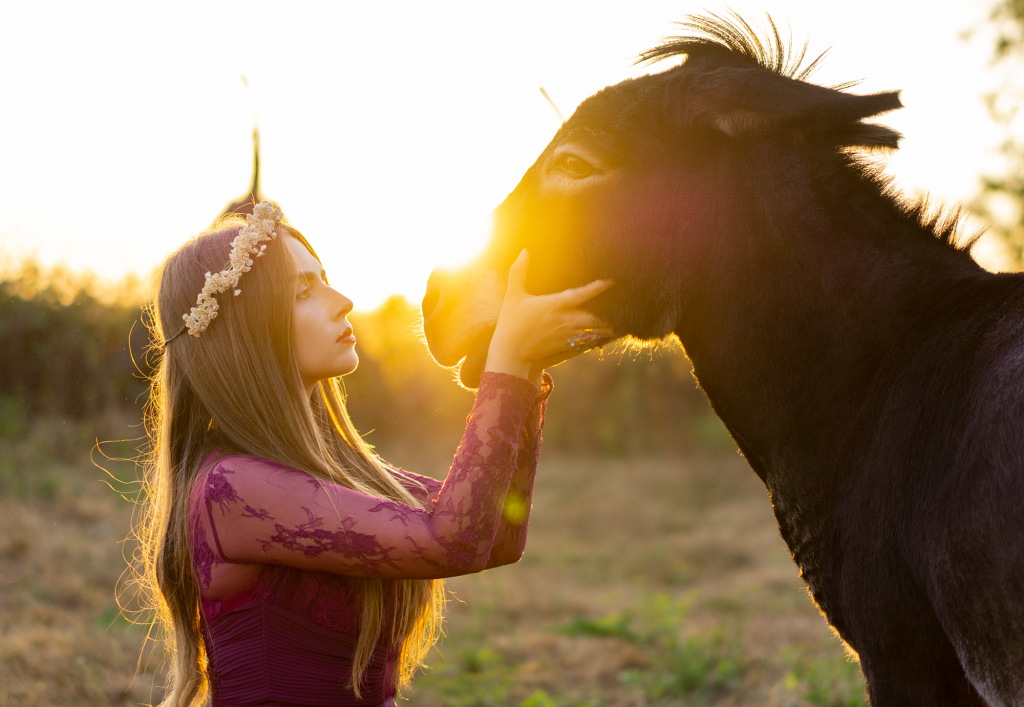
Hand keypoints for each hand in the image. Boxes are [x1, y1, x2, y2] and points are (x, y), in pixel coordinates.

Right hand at [485, 250, 614, 383]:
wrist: (510, 355)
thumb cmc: (510, 324)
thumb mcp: (513, 296)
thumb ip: (519, 272)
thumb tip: (524, 250)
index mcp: (555, 305)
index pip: (582, 294)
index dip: (599, 287)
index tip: (612, 281)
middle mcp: (565, 321)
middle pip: (596, 317)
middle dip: (612, 312)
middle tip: (626, 304)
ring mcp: (567, 336)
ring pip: (596, 331)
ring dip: (609, 326)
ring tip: (623, 320)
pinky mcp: (566, 348)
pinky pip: (589, 343)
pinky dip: (600, 338)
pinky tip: (607, 335)